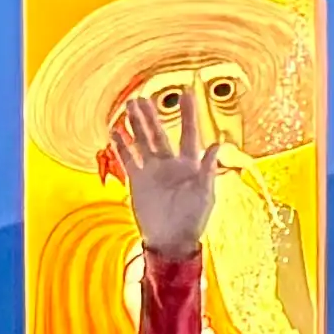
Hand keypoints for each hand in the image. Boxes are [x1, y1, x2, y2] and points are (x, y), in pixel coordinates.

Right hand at [101, 80, 221, 256]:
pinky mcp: (138, 182)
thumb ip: (208, 167)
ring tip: (129, 106)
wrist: (171, 241)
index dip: (189, 113)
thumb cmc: (193, 220)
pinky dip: (122, 147)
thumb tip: (219, 143)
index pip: (189, 133)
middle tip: (142, 97)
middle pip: (159, 134)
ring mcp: (153, 171)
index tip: (187, 92)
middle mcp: (170, 164)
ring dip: (136, 125)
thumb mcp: (205, 193)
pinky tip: (115, 133)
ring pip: (142, 142)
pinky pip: (128, 160)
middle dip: (151, 115)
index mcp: (189, 165)